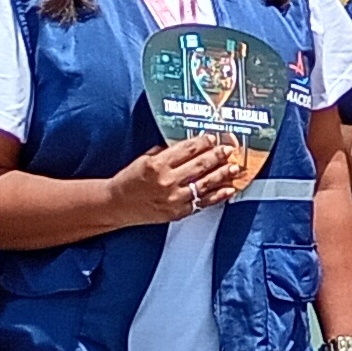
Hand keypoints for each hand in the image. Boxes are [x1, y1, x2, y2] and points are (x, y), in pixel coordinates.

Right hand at [108, 139, 237, 227]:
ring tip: (235, 167)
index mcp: (157, 164)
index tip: (213, 138)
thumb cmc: (129, 180)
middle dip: (217, 156)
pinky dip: (218, 196)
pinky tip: (229, 189)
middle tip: (229, 150)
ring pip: (204, 184)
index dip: (203, 142)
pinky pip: (202, 202)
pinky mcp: (178, 212)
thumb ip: (167, 153)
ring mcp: (174, 198)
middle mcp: (167, 181)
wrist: (116, 205)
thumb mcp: (145, 159)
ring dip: (222, 175)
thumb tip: (191, 146)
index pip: (187, 149)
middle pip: (199, 165)